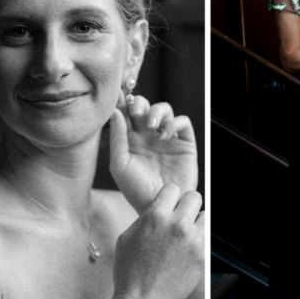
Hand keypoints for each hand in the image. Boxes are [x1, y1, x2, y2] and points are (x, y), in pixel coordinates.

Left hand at [109, 95, 197, 213]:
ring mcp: (167, 138)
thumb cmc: (136, 189)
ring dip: (157, 110)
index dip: (123, 100)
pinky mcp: (185, 143)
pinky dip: (175, 123)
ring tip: (151, 124)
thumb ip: (117, 138)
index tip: (118, 93)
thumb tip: (115, 111)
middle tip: (135, 110)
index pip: (126, 112)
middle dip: (140, 102)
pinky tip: (165, 135)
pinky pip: (183, 123)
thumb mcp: (119, 165)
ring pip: (165, 110)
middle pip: (145, 106)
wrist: (160, 205)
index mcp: (131, 139)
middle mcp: (149, 135)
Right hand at [113, 184, 205, 298]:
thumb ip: (145, 218)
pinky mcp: (202, 255)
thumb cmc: (131, 273)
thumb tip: (157, 208)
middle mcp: (176, 225)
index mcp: (155, 217)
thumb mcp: (127, 238)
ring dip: (197, 222)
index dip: (169, 197)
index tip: (168, 207)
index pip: (172, 189)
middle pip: (193, 197)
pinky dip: (200, 239)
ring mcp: (192, 240)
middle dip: (186, 205)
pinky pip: (207, 236)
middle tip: (180, 218)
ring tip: (186, 234)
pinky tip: (188, 248)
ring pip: (205, 215)